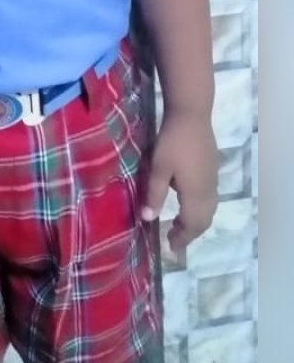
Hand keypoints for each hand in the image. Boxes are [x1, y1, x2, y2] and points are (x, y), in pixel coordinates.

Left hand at [141, 112, 217, 252]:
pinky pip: (210, 199)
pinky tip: (188, 201)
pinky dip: (201, 209)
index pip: (191, 225)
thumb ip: (154, 194)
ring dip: (196, 221)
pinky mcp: (213, 169)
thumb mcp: (158, 168)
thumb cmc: (172, 142)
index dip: (182, 238)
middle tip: (174, 239)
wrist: (191, 115)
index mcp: (195, 194)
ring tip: (180, 224)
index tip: (171, 247)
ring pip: (209, 210)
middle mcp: (208, 191)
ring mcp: (213, 180)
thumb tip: (148, 219)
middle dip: (190, 233)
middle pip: (203, 221)